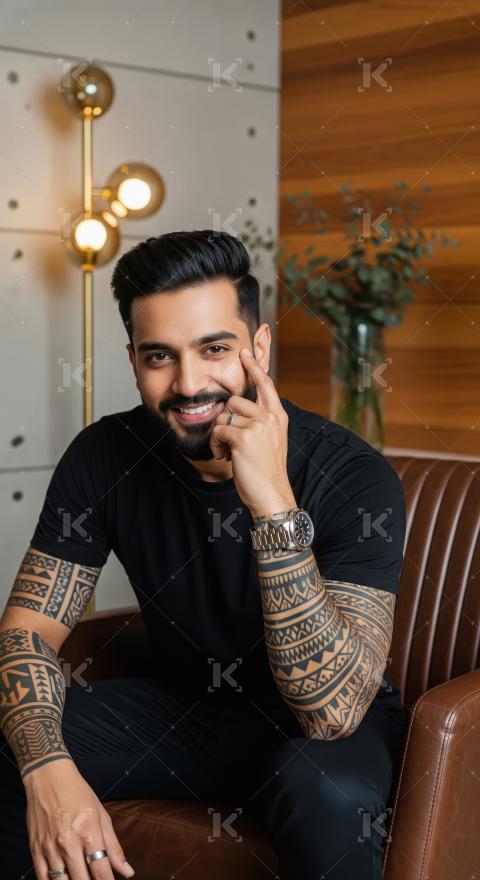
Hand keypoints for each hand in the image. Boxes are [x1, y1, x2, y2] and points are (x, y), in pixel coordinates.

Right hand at [24, 759, 134, 878]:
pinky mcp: (35, 849)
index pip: (101, 873)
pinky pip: (43, 879)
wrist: (48, 777)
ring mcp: (50, 848)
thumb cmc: (78, 793)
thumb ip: (114, 847)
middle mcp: (68, 843)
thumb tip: (127, 872)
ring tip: (81, 879)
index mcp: (89, 833)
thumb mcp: (101, 815)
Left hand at [210, 347, 295, 516]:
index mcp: (278, 416)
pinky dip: (216, 445)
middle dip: (226, 421)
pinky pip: (217, 431)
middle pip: (234, 402)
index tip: (244, 352)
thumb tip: (234, 410)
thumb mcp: (269, 441)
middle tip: (231, 443)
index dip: (253, 367)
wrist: (271, 494)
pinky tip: (225, 457)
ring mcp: (257, 425)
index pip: (265, 384)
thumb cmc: (266, 471)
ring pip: (223, 416)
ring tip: (229, 452)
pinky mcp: (243, 437)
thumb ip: (259, 422)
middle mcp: (270, 416)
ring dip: (219, 436)